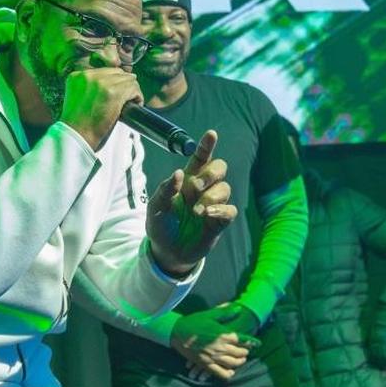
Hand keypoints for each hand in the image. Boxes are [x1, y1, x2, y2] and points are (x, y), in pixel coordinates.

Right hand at [61, 68, 142, 150]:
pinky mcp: (114, 92)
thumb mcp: (78, 97)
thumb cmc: (79, 123)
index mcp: (78, 76)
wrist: (77, 136)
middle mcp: (89, 75)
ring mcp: (102, 83)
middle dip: (125, 85)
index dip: (115, 82)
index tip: (119, 93)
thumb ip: (90, 87)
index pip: (105, 71)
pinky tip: (136, 104)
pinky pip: (134, 88)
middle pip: (118, 73)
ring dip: (133, 91)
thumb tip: (114, 83)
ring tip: (132, 102)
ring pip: (128, 79)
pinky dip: (138, 97)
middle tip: (127, 98)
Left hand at [147, 130, 238, 276]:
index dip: (207, 145)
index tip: (211, 134)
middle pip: (219, 168)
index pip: (200, 158)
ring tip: (196, 211)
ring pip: (225, 188)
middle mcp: (203, 189)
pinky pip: (230, 209)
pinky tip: (208, 214)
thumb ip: (166, 189)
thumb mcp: (156, 207)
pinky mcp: (220, 221)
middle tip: (195, 186)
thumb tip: (178, 173)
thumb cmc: (161, 225)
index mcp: (187, 180)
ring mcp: (213, 204)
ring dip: (211, 196)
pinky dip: (221, 209)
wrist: (167, 252)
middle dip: (211, 173)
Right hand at [172, 305, 260, 380]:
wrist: (177, 332)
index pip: (243, 340)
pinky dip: (228, 374)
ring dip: (239, 362)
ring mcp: (213, 357)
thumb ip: (226, 312)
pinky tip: (231, 372)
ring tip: (241, 360)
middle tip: (247, 351)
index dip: (252, 342)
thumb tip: (238, 308)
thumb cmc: (194, 321)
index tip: (258, 343)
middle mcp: (220, 347)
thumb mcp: (210, 314)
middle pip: (239, 353)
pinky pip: (220, 373)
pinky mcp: (205, 364)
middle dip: (245, 352)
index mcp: (222, 334)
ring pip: (232, 364)